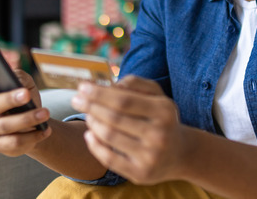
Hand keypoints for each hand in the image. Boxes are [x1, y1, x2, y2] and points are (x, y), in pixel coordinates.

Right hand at [0, 57, 51, 156]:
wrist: (33, 126)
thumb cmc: (26, 100)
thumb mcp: (26, 84)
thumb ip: (20, 77)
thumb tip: (18, 82)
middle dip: (10, 99)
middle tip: (27, 94)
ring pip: (6, 126)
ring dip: (27, 119)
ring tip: (45, 113)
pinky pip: (15, 142)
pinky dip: (32, 136)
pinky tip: (45, 130)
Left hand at [71, 75, 188, 184]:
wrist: (180, 153)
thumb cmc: (161, 118)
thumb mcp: (156, 95)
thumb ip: (134, 83)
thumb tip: (107, 85)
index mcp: (164, 110)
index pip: (124, 100)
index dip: (99, 93)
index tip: (82, 87)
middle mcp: (159, 134)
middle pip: (114, 117)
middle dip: (90, 106)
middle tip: (76, 99)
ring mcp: (150, 156)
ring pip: (109, 136)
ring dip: (92, 123)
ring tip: (87, 115)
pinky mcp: (140, 174)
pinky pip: (109, 159)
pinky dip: (94, 145)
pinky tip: (89, 135)